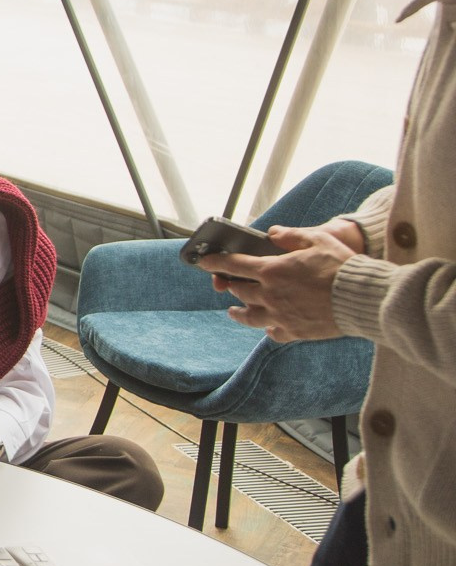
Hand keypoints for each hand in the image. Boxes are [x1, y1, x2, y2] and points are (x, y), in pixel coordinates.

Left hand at [201, 223, 357, 341]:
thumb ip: (291, 236)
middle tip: (228, 282)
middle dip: (231, 284)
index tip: (203, 261)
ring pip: (250, 317)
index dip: (215, 262)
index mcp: (272, 271)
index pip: (233, 265)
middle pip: (239, 290)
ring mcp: (280, 316)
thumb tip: (273, 233)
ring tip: (233, 310)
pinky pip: (273, 333)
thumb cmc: (342, 266)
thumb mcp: (317, 240)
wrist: (362, 298)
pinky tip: (268, 326)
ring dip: (239, 312)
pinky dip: (268, 329)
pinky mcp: (295, 332)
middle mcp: (270, 295)